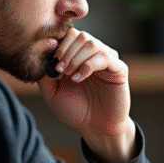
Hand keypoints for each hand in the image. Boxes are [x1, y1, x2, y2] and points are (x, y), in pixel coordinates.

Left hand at [37, 28, 135, 162]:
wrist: (95, 128)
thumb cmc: (75, 110)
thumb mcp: (51, 91)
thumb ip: (45, 70)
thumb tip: (47, 47)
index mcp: (77, 54)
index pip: (68, 34)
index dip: (58, 43)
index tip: (51, 61)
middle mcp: (93, 54)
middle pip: (79, 35)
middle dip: (65, 51)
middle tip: (59, 70)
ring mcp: (107, 59)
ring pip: (91, 43)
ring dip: (76, 58)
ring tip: (69, 76)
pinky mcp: (118, 68)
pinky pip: (104, 57)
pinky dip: (88, 65)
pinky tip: (79, 78)